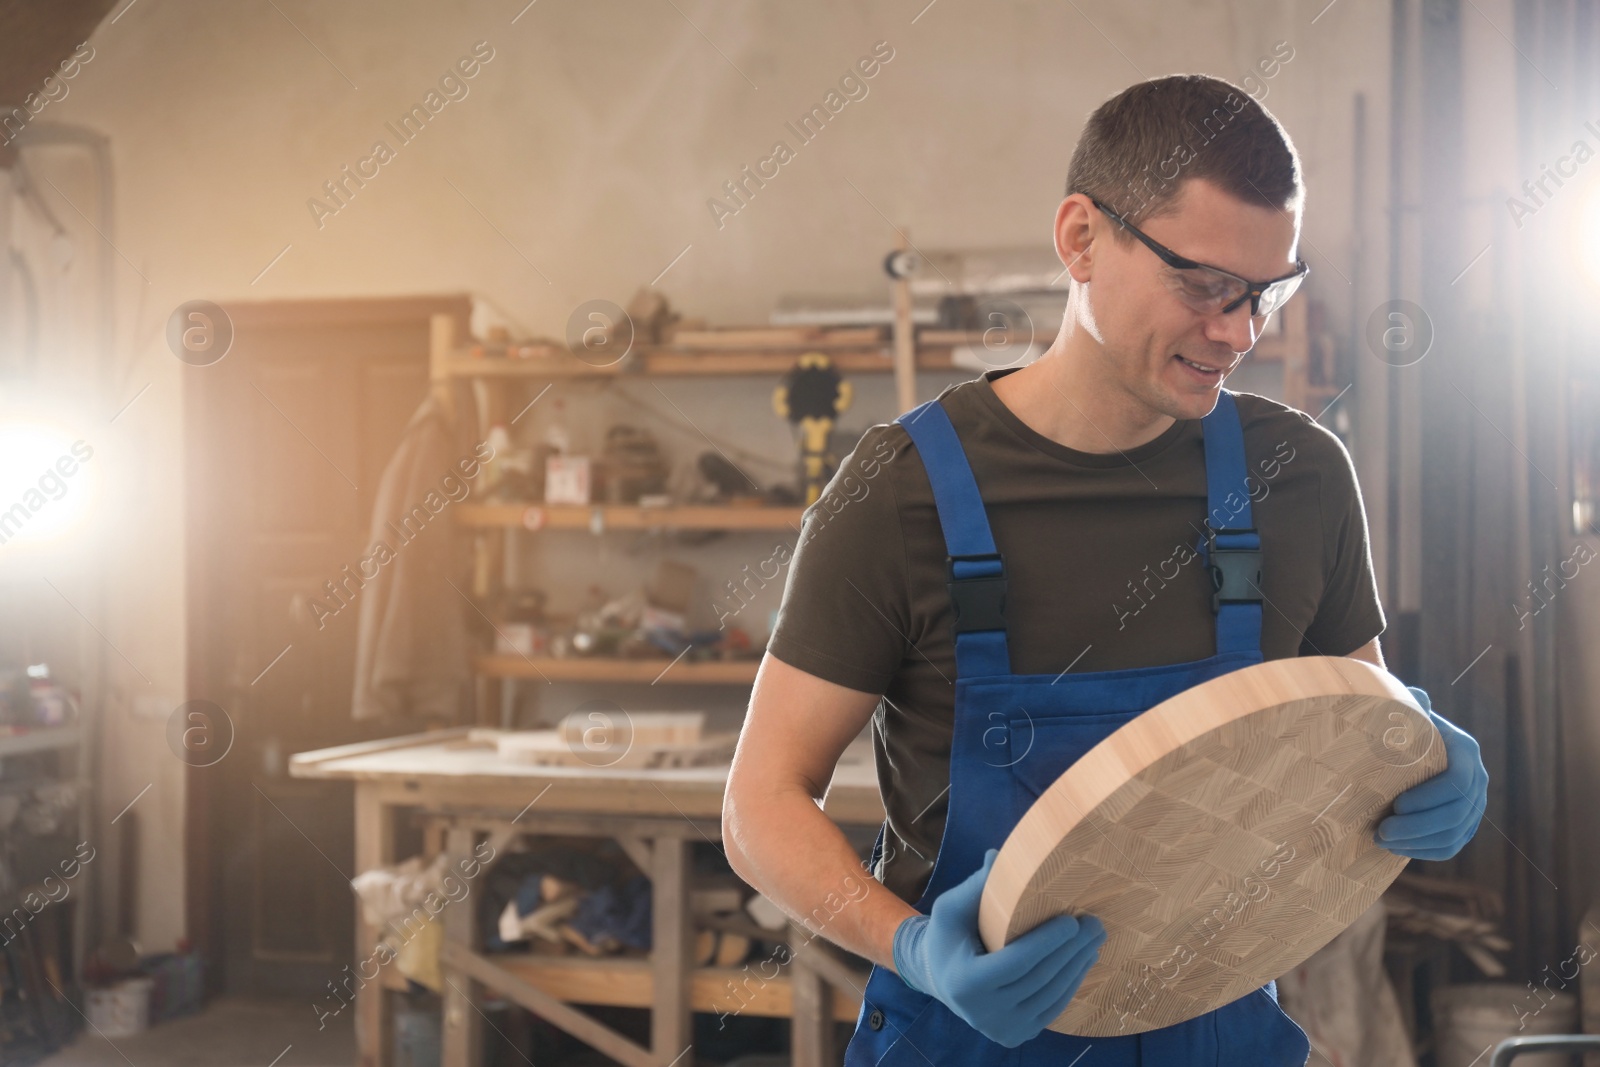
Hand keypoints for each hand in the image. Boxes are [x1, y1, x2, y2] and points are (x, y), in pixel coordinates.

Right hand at [892, 849, 1105, 1047]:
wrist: (939, 978)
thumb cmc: (948, 936)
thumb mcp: (952, 908)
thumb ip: (977, 885)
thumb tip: (998, 855)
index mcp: (966, 981)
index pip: (1017, 961)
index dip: (1048, 942)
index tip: (1072, 921)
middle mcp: (983, 1012)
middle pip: (1040, 979)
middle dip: (1072, 950)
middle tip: (1094, 924)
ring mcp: (1002, 1028)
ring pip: (1051, 995)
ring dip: (1078, 966)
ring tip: (1095, 940)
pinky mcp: (1016, 1034)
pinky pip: (1051, 1008)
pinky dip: (1071, 984)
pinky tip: (1084, 961)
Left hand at [1374, 686, 1487, 859]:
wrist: (1412, 743)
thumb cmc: (1404, 726)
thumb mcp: (1409, 712)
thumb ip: (1411, 705)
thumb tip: (1418, 698)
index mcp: (1466, 751)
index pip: (1456, 782)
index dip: (1429, 798)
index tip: (1396, 804)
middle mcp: (1477, 780)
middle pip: (1455, 814)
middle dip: (1417, 826)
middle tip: (1381, 831)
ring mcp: (1475, 805)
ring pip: (1454, 835)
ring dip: (1417, 842)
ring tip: (1382, 840)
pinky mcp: (1465, 825)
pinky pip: (1452, 846)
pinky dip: (1425, 851)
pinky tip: (1398, 849)